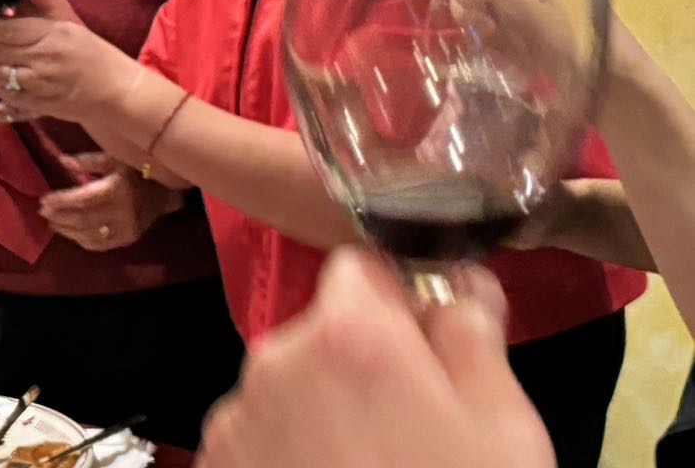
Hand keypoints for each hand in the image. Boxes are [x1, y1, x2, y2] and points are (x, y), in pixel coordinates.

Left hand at [0, 0, 131, 120]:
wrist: (112, 90)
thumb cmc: (88, 52)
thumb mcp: (67, 21)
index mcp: (50, 34)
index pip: (3, 29)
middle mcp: (43, 58)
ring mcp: (40, 84)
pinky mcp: (38, 104)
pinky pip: (6, 95)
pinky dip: (0, 87)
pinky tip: (4, 78)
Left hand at [41, 152, 182, 249]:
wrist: (168, 190)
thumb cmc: (139, 168)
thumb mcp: (115, 157)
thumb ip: (88, 160)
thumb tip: (61, 160)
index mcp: (118, 189)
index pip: (83, 199)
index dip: (61, 201)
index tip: (44, 200)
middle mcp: (122, 212)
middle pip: (83, 219)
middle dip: (60, 216)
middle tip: (43, 212)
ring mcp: (126, 229)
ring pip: (90, 235)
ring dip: (67, 231)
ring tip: (51, 224)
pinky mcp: (129, 239)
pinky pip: (101, 245)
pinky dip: (83, 241)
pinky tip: (71, 234)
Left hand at [197, 249, 553, 467]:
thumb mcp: (502, 430)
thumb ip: (474, 337)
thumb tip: (460, 282)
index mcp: (351, 335)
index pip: (361, 267)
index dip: (399, 298)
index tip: (425, 340)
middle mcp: (276, 360)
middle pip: (323, 331)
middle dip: (363, 364)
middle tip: (413, 429)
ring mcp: (236, 417)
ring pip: (289, 387)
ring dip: (323, 412)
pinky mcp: (213, 463)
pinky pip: (259, 436)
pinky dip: (289, 454)